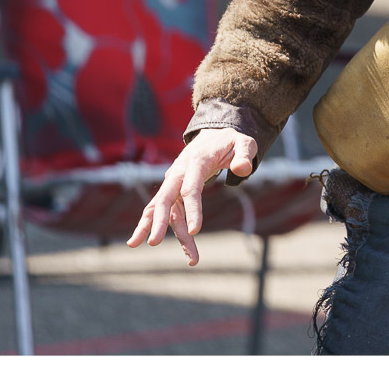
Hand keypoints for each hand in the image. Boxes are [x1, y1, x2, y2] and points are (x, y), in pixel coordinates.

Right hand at [125, 127, 256, 265]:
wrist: (214, 133)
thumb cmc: (230, 141)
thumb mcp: (244, 143)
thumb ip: (244, 155)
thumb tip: (243, 169)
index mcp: (196, 162)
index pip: (190, 188)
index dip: (192, 209)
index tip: (195, 231)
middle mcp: (178, 172)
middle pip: (165, 198)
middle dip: (158, 221)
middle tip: (154, 243)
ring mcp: (173, 180)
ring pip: (162, 208)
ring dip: (159, 229)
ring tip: (168, 255)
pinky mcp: (172, 188)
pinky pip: (163, 208)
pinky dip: (154, 224)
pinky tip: (144, 240)